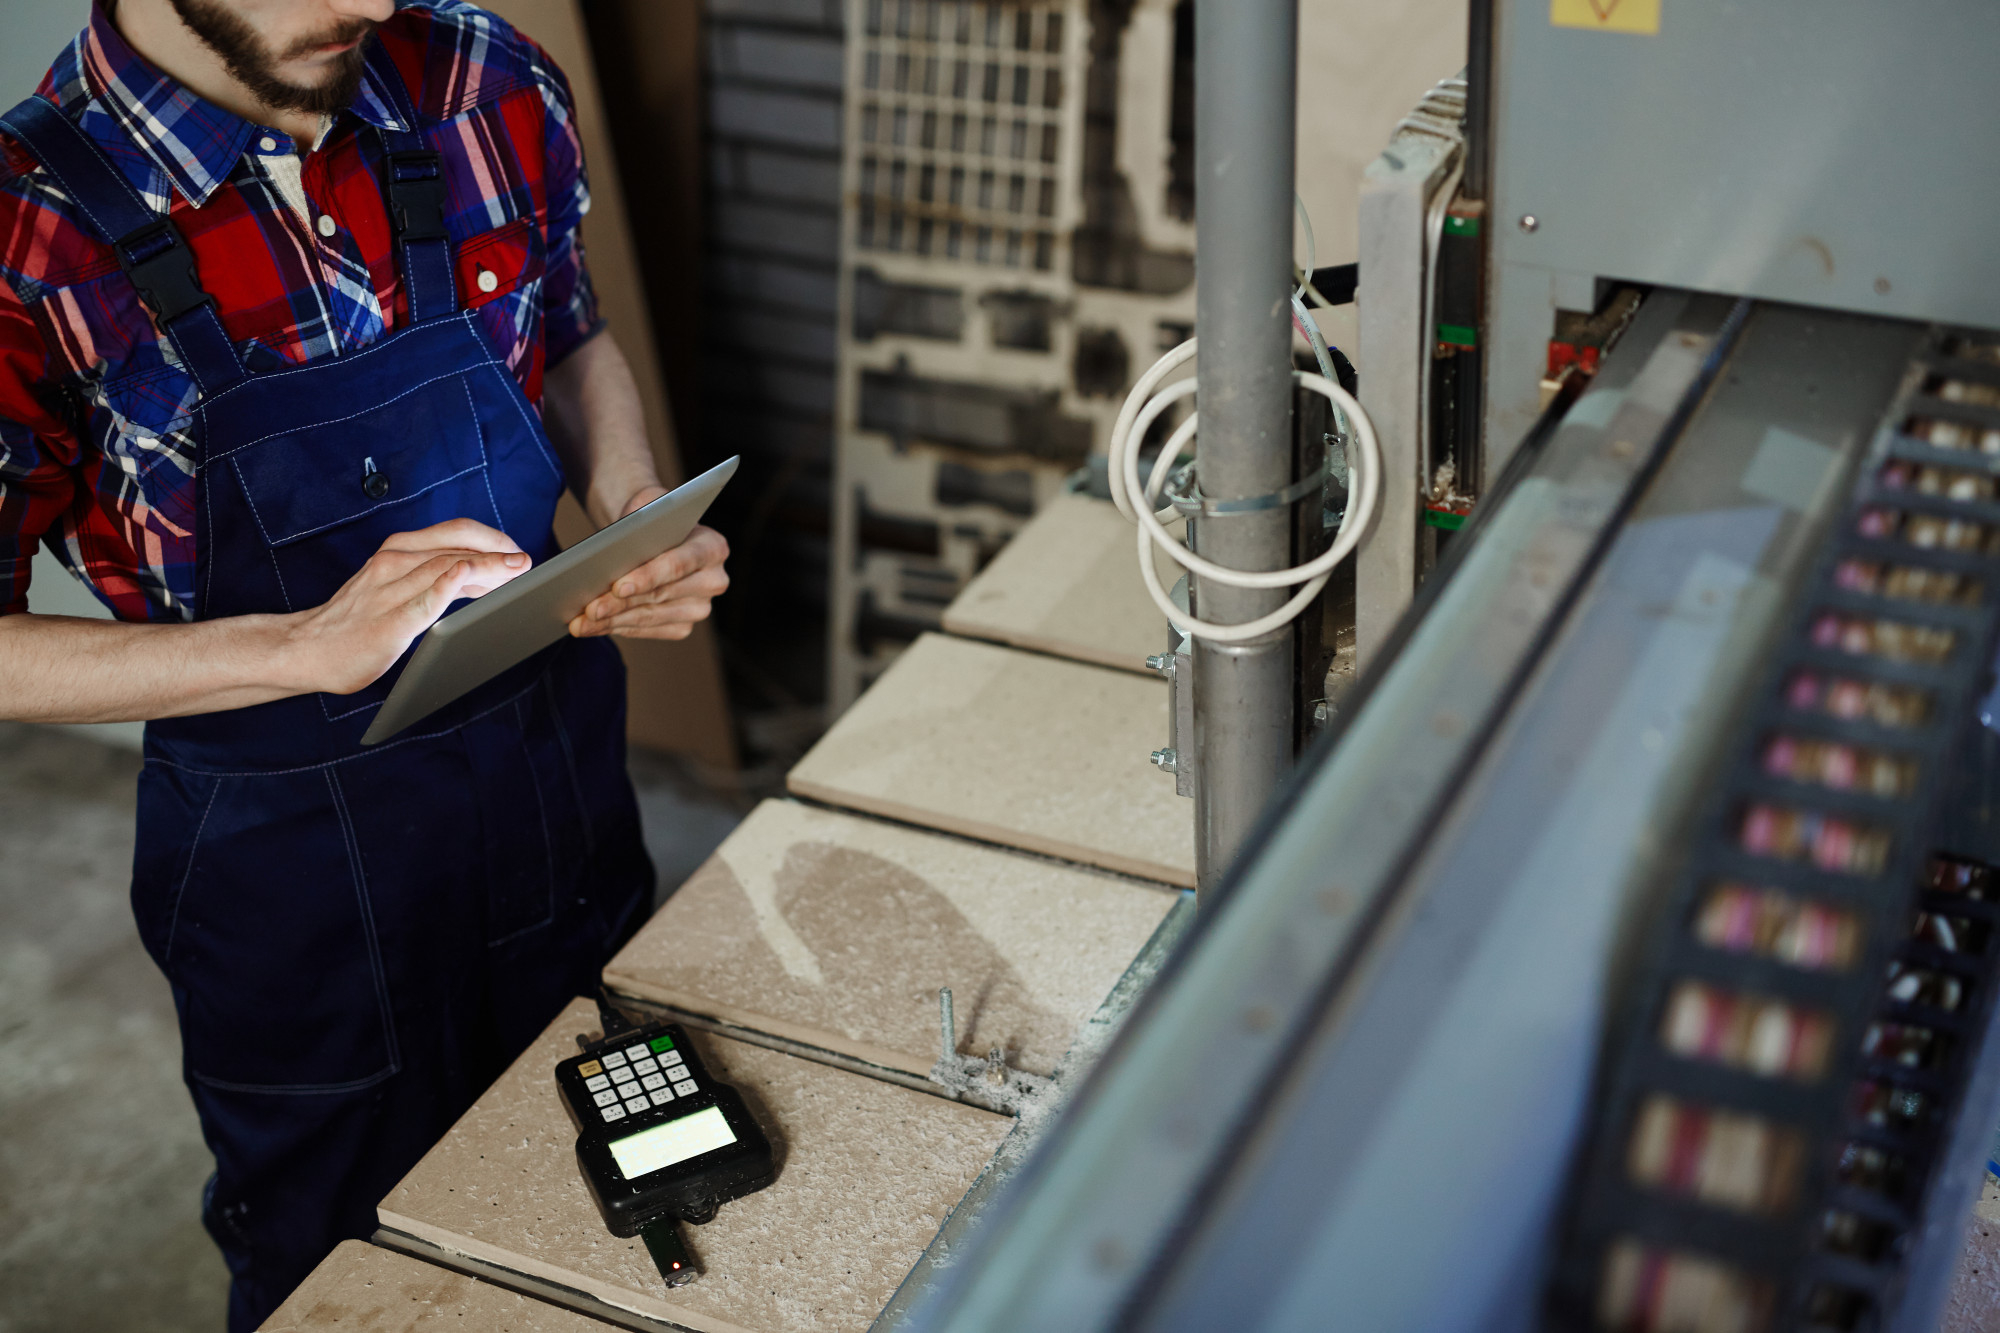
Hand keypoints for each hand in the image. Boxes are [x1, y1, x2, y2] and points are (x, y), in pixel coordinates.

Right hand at [285, 519, 531, 694]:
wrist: (307, 649)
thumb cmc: (358, 622)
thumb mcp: (400, 590)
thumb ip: (440, 581)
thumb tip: (487, 574)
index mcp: (397, 552)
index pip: (453, 533)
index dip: (491, 539)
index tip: (517, 551)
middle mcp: (393, 563)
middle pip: (454, 544)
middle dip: (496, 549)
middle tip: (526, 561)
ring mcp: (388, 591)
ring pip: (444, 566)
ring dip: (485, 564)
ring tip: (516, 569)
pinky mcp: (388, 622)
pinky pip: (422, 600)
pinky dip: (446, 585)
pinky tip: (466, 576)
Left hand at [569, 487, 729, 640]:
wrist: (654, 537)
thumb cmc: (649, 520)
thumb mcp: (645, 506)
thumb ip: (637, 518)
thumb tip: (614, 546)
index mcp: (712, 547)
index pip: (678, 564)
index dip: (648, 577)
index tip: (618, 587)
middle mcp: (714, 581)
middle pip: (661, 595)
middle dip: (620, 604)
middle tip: (589, 609)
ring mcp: (700, 608)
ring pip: (650, 617)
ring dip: (612, 621)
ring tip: (581, 622)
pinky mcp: (683, 626)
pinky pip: (646, 630)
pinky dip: (617, 628)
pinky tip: (594, 626)